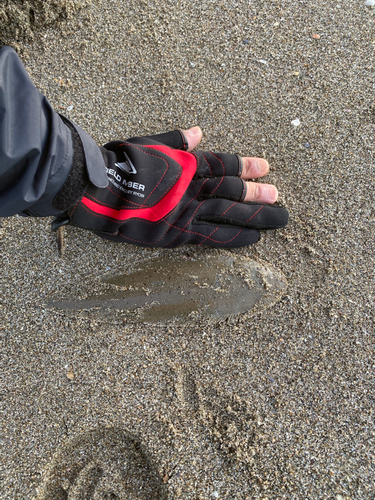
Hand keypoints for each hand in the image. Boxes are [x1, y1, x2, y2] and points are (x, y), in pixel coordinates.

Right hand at [67, 127, 287, 247]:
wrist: (97, 192)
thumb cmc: (118, 164)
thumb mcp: (147, 143)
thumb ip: (175, 140)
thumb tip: (198, 131)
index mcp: (186, 164)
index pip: (223, 164)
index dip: (245, 165)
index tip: (264, 167)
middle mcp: (193, 187)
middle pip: (232, 190)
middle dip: (258, 193)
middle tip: (279, 195)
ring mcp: (188, 212)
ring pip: (230, 213)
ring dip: (257, 216)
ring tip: (281, 217)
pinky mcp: (179, 233)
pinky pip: (213, 237)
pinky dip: (235, 238)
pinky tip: (255, 239)